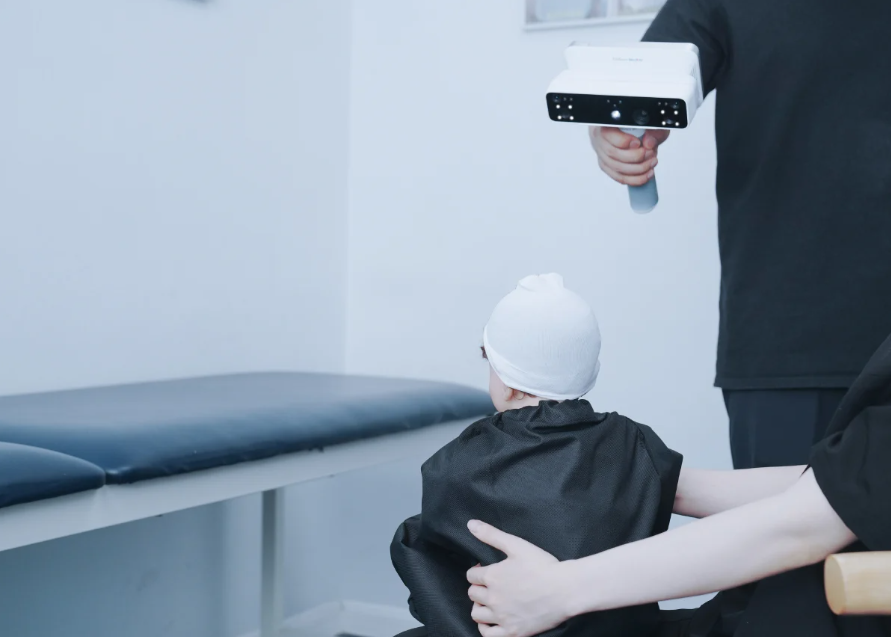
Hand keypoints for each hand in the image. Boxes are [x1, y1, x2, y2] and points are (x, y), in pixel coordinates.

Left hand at [465, 520, 570, 636]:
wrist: (566, 589)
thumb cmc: (543, 565)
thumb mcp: (516, 544)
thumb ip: (491, 534)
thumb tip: (470, 524)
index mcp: (492, 576)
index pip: (471, 575)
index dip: (477, 570)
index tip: (485, 568)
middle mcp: (493, 598)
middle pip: (472, 594)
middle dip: (479, 587)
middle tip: (490, 584)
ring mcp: (502, 617)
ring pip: (477, 614)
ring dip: (479, 607)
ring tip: (489, 601)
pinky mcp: (513, 632)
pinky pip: (488, 635)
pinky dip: (485, 629)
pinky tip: (490, 622)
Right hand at [589, 126, 669, 185]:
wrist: (637, 129)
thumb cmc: (641, 124)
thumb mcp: (651, 122)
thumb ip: (653, 130)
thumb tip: (648, 143)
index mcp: (607, 123)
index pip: (607, 133)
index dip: (623, 141)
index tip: (638, 143)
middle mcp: (599, 138)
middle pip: (611, 153)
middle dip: (634, 157)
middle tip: (650, 154)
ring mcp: (601, 152)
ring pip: (614, 167)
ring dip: (636, 170)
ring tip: (651, 165)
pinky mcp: (606, 165)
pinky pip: (617, 176)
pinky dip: (633, 179)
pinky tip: (645, 176)